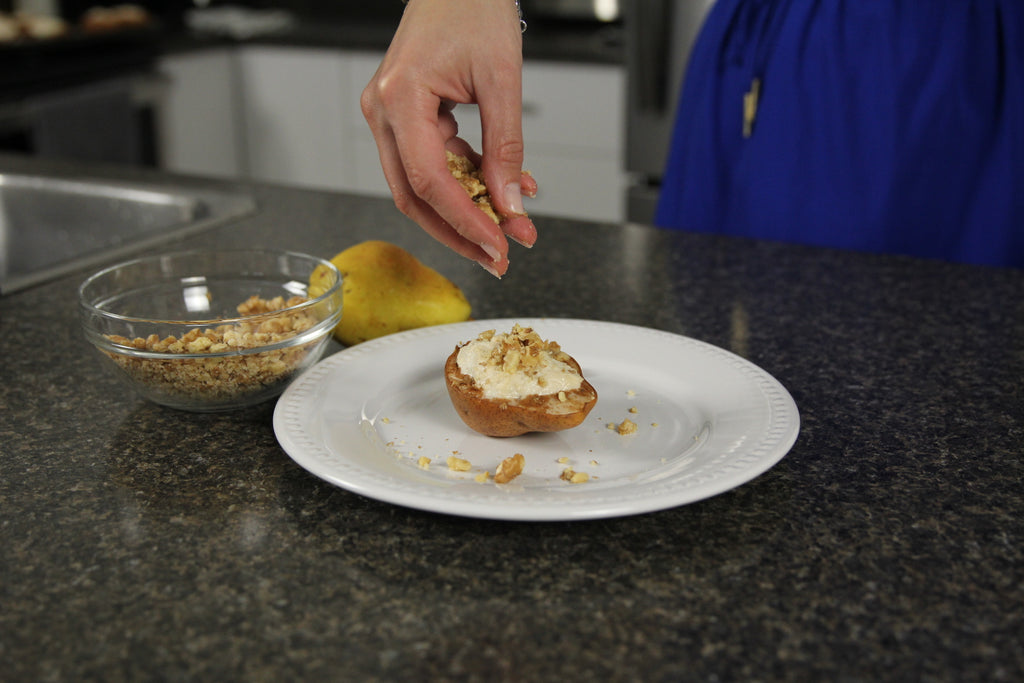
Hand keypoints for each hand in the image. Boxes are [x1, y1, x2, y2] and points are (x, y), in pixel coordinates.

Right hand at [360, 0, 537, 277]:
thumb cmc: (473, 6)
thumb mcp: (502, 78)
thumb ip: (506, 146)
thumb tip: (511, 202)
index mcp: (400, 97)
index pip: (427, 180)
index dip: (463, 221)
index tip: (496, 245)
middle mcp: (384, 110)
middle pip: (414, 196)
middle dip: (459, 232)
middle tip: (498, 257)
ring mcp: (390, 115)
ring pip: (421, 187)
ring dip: (465, 213)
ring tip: (507, 231)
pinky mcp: (405, 117)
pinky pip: (432, 164)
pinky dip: (467, 183)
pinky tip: (501, 193)